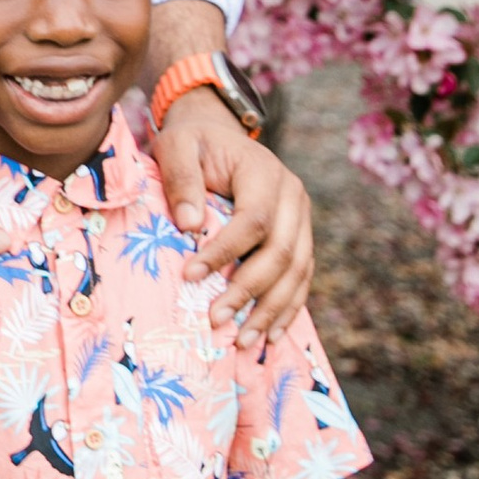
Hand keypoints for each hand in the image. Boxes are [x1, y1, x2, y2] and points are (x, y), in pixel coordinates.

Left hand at [156, 97, 313, 338]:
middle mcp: (293, 197)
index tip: (189, 275)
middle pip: (282, 252)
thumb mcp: (177, 146)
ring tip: (242, 342)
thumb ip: (181, 179)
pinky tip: (270, 337)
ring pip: (297, 272)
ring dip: (271, 311)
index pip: (254, 220)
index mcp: (265, 172)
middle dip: (249, 291)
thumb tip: (188, 224)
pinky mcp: (300, 238)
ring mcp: (301, 219)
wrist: (218, 136)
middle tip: (215, 320)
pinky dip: (287, 309)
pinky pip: (301, 278)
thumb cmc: (193, 144)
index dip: (225, 252)